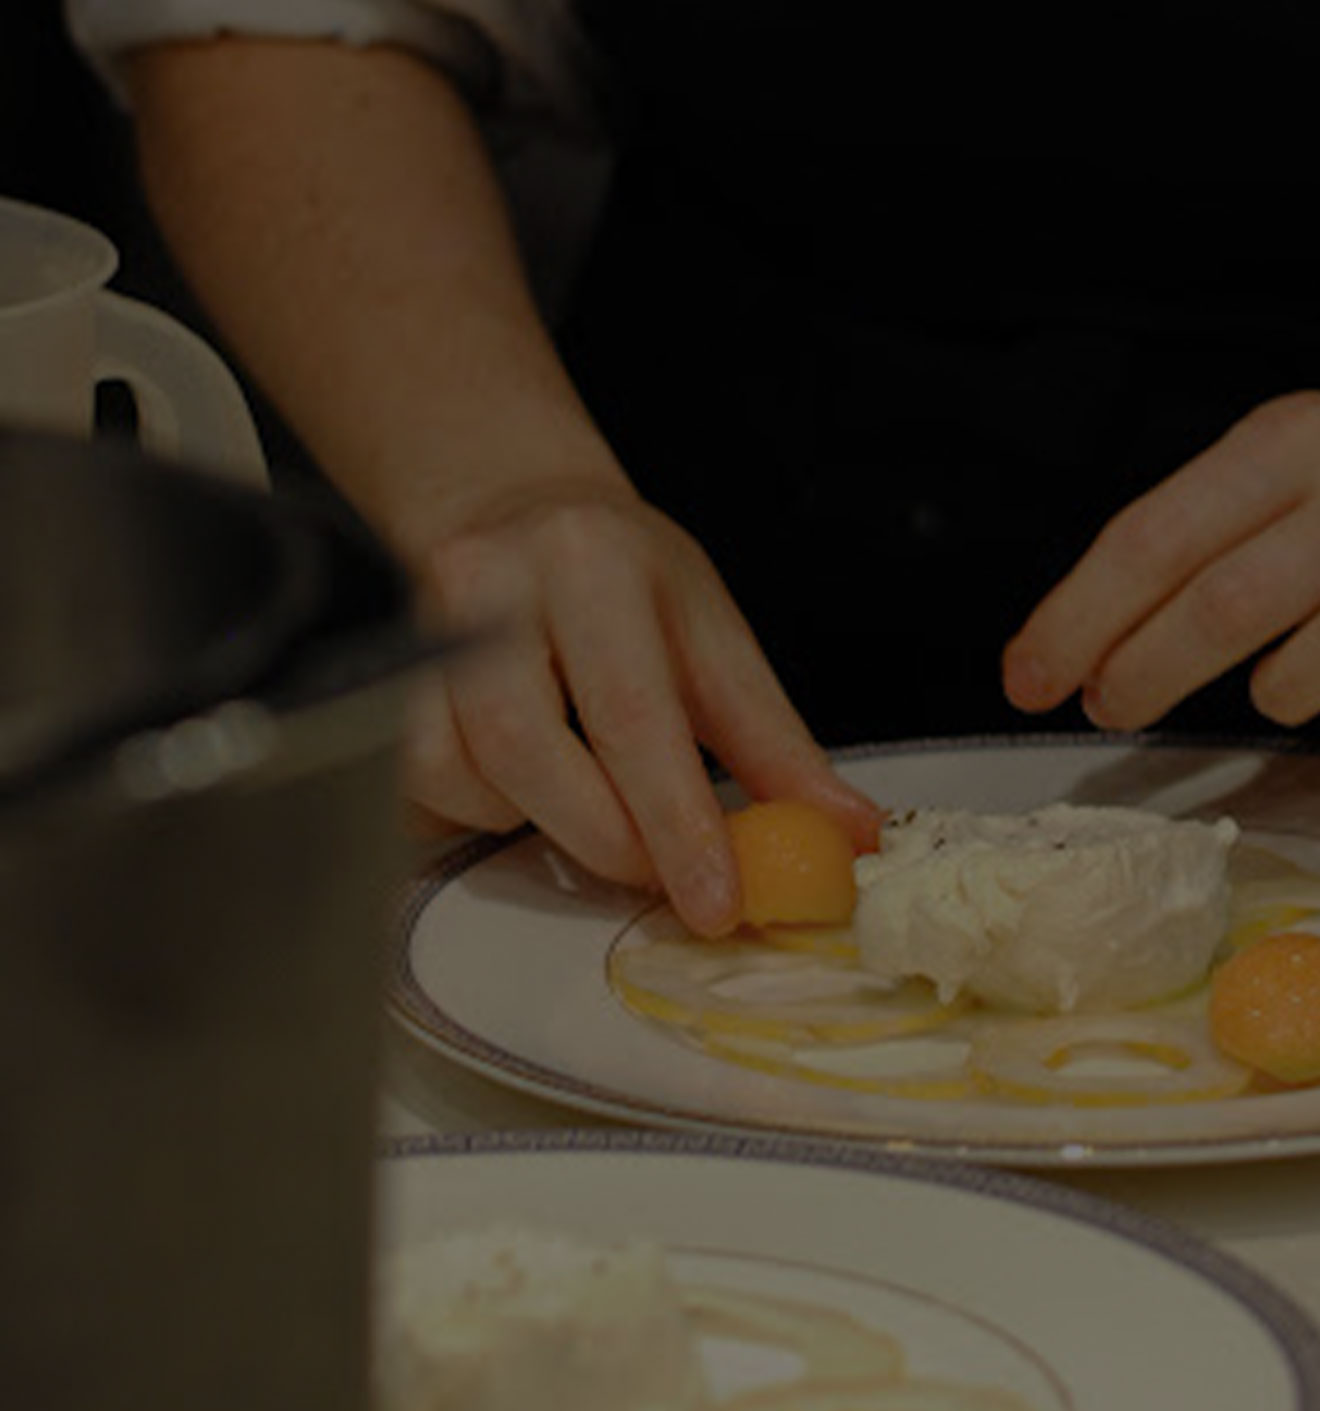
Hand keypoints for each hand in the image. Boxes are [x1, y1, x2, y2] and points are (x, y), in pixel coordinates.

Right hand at [401, 477, 883, 932]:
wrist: (513, 509)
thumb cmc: (622, 576)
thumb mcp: (711, 633)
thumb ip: (776, 744)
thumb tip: (849, 835)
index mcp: (595, 562)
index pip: (634, 713)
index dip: (677, 822)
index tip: (716, 901)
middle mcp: (494, 587)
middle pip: (534, 755)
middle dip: (609, 841)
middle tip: (663, 875)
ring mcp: (420, 631)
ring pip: (467, 781)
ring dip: (541, 824)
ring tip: (594, 799)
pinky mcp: (379, 680)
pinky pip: (419, 790)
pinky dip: (479, 817)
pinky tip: (525, 787)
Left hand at [1002, 388, 1319, 741]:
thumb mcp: (1291, 457)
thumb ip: (1198, 530)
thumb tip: (1078, 638)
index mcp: (1302, 437)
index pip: (1160, 535)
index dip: (1080, 616)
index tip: (1031, 673)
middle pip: (1225, 605)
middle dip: (1141, 671)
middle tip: (1106, 706)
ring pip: (1317, 664)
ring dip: (1276, 693)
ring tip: (1279, 680)